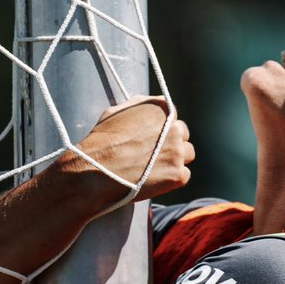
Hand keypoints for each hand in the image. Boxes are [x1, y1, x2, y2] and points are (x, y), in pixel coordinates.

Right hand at [64, 96, 194, 207]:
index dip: (162, 128)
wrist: (97, 172)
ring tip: (154, 168)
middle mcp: (174, 128)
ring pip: (187, 154)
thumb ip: (138, 105)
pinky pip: (184, 175)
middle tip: (154, 154)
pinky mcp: (179, 174)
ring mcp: (178, 152)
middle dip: (171, 143)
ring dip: (175, 160)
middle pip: (182, 134)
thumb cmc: (102, 141)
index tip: (153, 137)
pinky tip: (154, 179)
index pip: (172, 116)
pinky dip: (172, 178)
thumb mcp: (116, 112)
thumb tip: (146, 103)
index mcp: (162, 108)